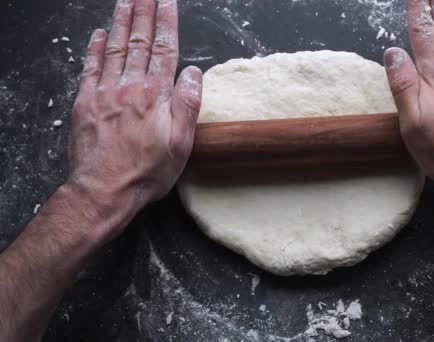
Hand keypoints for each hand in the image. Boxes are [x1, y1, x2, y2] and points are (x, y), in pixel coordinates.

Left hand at [67, 0, 201, 234]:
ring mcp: (105, 92)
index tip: (167, 3)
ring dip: (120, 22)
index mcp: (156, 95)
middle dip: (143, 13)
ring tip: (126, 1)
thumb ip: (187, 104)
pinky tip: (98, 34)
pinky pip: (90, 67)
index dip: (166, 23)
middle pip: (138, 42)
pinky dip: (94, 48)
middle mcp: (129, 87)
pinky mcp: (85, 103)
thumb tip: (193, 71)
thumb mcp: (181, 143)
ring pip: (114, 48)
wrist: (104, 189)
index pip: (164, 50)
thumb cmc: (147, 171)